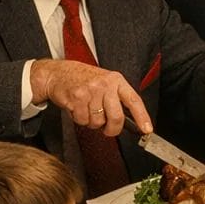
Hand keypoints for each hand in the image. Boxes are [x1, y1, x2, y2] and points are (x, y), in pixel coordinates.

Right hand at [30, 58, 152, 136]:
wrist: (57, 73)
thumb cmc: (83, 79)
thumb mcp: (105, 82)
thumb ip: (117, 98)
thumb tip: (131, 122)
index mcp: (116, 80)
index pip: (134, 100)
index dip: (142, 117)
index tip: (147, 129)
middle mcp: (105, 84)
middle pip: (116, 117)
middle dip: (112, 129)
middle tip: (108, 130)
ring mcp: (90, 90)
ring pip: (97, 121)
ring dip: (92, 122)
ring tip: (87, 110)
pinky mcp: (76, 97)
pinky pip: (82, 120)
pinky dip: (80, 119)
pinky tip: (77, 108)